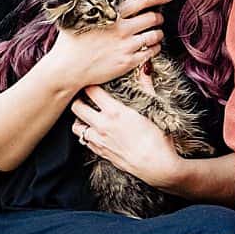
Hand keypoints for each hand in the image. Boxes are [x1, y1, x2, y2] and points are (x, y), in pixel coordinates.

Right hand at [40, 0, 167, 90]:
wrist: (67, 69)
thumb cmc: (70, 43)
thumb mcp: (78, 17)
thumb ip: (93, 6)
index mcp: (111, 15)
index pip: (142, 1)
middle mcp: (121, 29)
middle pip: (152, 17)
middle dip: (158, 16)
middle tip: (158, 17)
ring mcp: (126, 46)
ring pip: (154, 35)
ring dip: (159, 33)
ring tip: (157, 33)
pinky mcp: (128, 62)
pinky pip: (150, 52)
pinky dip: (155, 48)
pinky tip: (152, 47)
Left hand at [71, 85, 185, 190]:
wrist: (157, 167)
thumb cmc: (158, 139)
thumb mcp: (154, 108)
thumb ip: (146, 86)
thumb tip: (146, 67)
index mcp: (115, 112)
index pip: (91, 91)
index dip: (90, 83)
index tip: (92, 81)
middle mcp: (103, 126)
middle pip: (77, 107)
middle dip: (78, 99)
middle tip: (83, 96)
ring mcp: (99, 140)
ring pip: (76, 127)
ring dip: (79, 119)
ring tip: (86, 114)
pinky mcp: (100, 153)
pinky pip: (84, 141)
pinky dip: (85, 134)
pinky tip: (94, 131)